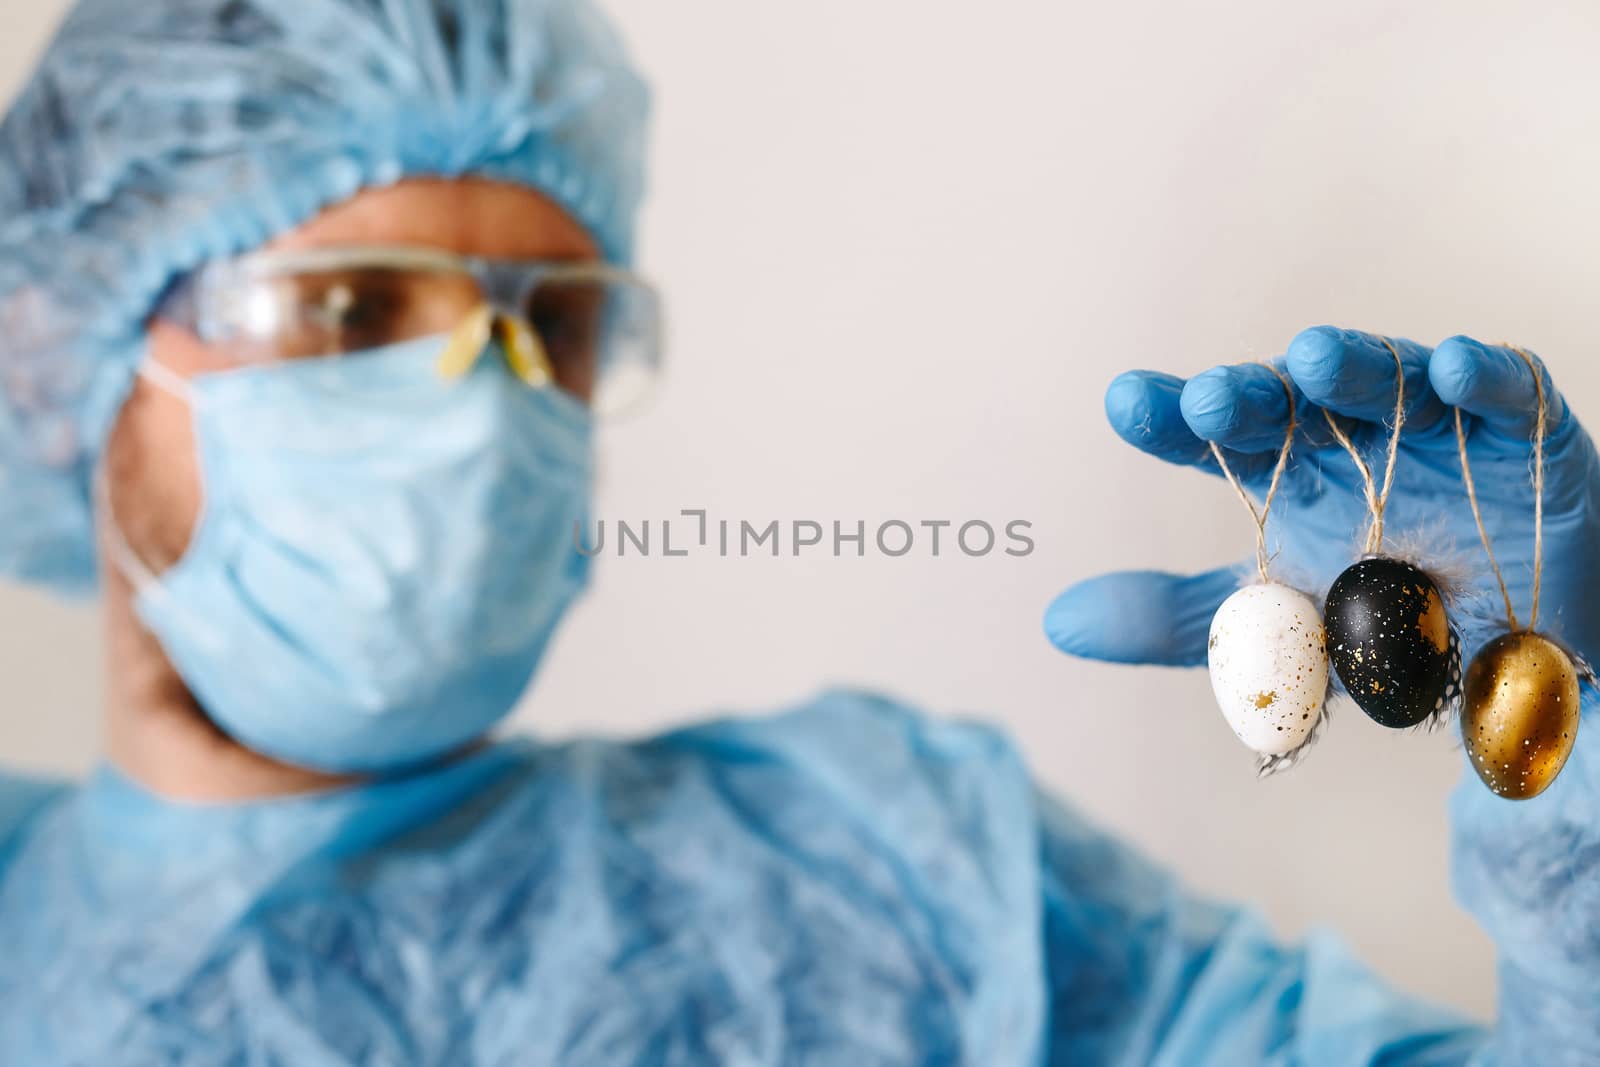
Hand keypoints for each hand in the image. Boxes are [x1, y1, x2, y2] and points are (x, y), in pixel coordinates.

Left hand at [1045, 326, 1599, 1058]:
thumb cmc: (1388, 623)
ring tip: (1314, 359)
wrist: (1524, 659)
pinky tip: (1448, 368)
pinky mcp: (1530, 434)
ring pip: (1390, 381)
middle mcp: (1354, 439)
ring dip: (1355, 367)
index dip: (1174, 416)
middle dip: (1254, 393)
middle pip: (1294, 400)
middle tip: (1214, 396)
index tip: (1125, 403)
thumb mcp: (1279, 629)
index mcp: (1287, 476)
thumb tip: (1057, 621)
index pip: (1219, 436)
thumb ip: (1178, 622)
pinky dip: (1482, 378)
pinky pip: (1509, 393)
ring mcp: (1439, 429)